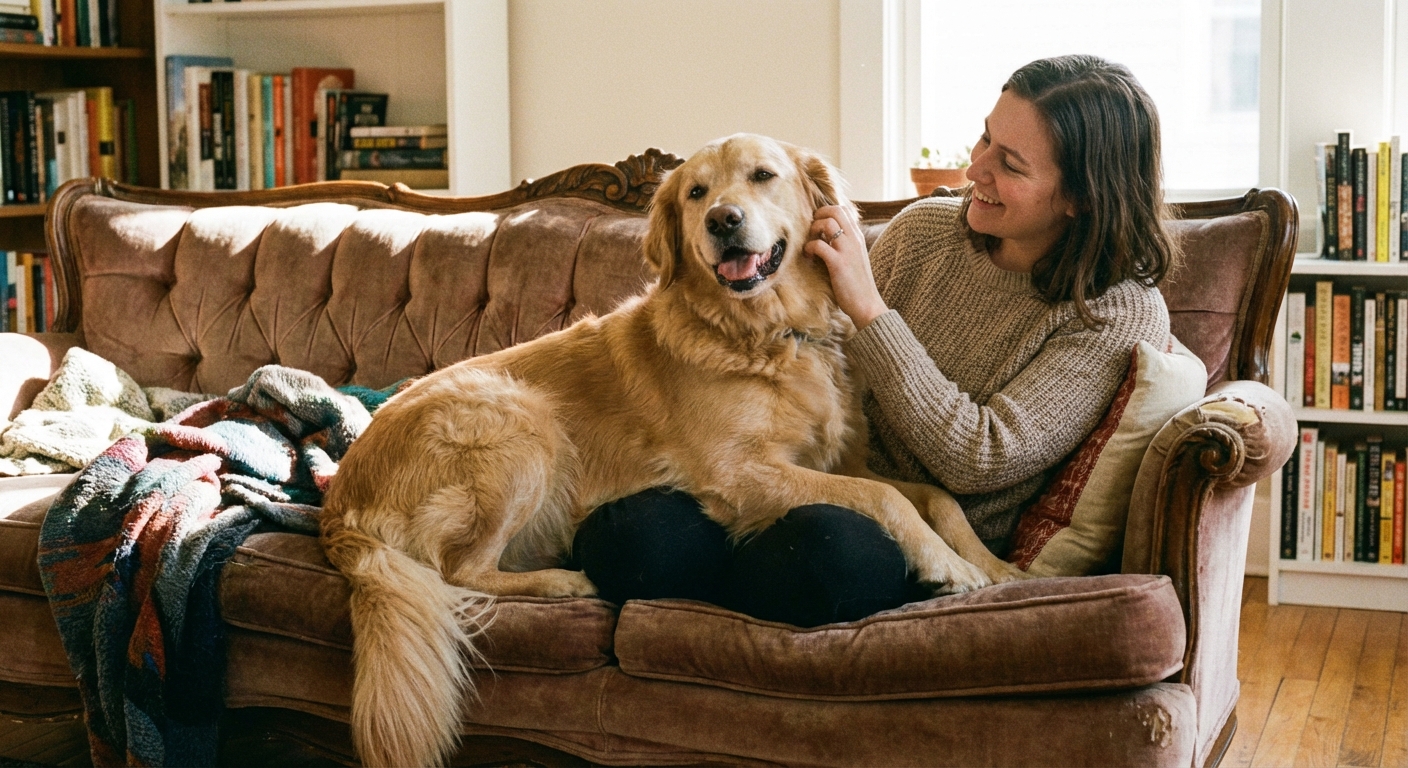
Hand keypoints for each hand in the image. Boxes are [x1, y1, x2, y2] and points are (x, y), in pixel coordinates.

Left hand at [803, 204, 888, 329]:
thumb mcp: (854, 258)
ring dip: (813, 230)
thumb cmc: (858, 284)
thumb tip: (826, 237)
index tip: (819, 225)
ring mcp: (847, 250)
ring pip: (827, 223)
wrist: (867, 304)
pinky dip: (809, 248)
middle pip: (835, 210)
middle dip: (818, 215)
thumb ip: (845, 245)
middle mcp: (854, 239)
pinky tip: (809, 257)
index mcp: (858, 237)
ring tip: (810, 244)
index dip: (828, 212)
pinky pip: (819, 245)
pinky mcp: (838, 263)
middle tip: (812, 230)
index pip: (844, 210)